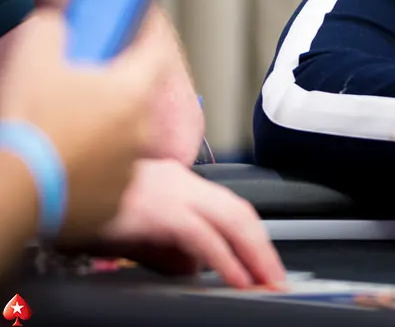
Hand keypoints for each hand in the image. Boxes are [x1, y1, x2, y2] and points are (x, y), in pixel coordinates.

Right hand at [0, 10, 161, 241]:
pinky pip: (107, 178)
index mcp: (132, 91)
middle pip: (136, 101)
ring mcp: (130, 169)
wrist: (11, 187)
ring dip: (103, 134)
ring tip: (64, 134)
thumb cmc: (29, 120)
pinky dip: (92, 171)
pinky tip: (63, 165)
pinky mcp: (113, 203)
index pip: (155, 54)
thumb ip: (55, 29)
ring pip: (122, 141)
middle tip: (78, 93)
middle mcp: (141, 131)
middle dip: (113, 93)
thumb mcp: (34, 53)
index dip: (144, 41)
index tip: (136, 36)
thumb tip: (59, 29)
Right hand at [73, 159, 287, 288]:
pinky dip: (224, 258)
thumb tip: (194, 268)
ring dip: (255, 253)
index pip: (229, 207)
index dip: (252, 236)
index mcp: (177, 181)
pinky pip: (201, 235)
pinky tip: (237, 278)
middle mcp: (180, 180)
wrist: (48, 188)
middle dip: (264, 246)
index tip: (266, 262)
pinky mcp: (157, 209)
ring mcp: (170, 191)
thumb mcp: (133, 232)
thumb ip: (167, 248)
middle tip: (277, 278)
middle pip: (239, 211)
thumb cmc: (82, 210)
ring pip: (231, 218)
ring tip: (267, 281)